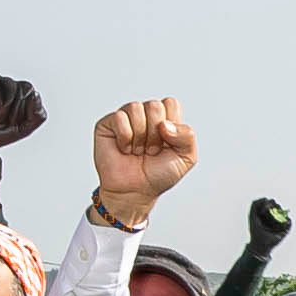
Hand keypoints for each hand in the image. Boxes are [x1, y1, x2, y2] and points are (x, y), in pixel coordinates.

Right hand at [91, 98, 195, 226]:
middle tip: (151, 151)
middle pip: (154, 106)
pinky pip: (119, 117)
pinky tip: (125, 149)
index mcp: (164, 118)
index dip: (171, 125)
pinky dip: (125, 137)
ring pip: (136, 108)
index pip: (170, 103)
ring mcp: (126, 118)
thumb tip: (164, 124)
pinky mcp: (108, 124)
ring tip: (138, 151)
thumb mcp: (186, 157)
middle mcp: (145, 115)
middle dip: (155, 134)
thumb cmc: (159, 174)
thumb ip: (187, 136)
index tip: (167, 144)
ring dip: (140, 136)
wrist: (135, 192)